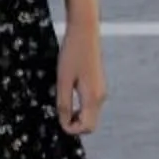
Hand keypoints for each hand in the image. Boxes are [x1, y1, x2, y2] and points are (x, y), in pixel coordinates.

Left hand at [56, 18, 106, 135]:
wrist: (85, 31)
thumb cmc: (72, 53)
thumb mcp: (63, 79)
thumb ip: (63, 102)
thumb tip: (64, 122)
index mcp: (93, 98)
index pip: (86, 127)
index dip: (70, 128)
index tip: (56, 118)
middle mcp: (100, 97)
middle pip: (90, 124)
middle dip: (74, 124)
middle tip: (57, 112)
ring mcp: (101, 91)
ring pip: (90, 115)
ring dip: (76, 115)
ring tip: (61, 103)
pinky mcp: (98, 84)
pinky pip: (90, 104)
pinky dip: (79, 107)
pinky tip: (67, 94)